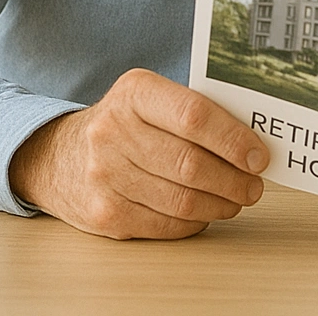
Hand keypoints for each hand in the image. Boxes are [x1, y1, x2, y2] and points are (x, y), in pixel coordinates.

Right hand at [9, 68, 268, 238]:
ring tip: (236, 199)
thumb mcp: (151, 99)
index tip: (259, 156)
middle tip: (254, 185)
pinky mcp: (104, 213)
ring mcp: (104, 175)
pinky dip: (195, 222)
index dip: (234, 139)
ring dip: (220, 204)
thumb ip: (194, 111)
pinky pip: (165, 224)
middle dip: (234, 180)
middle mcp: (113, 131)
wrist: (58, 156)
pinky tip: (205, 213)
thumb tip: (252, 143)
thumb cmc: (124, 124)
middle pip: (191, 164)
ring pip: (182, 200)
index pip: (195, 116)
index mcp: (135, 92)